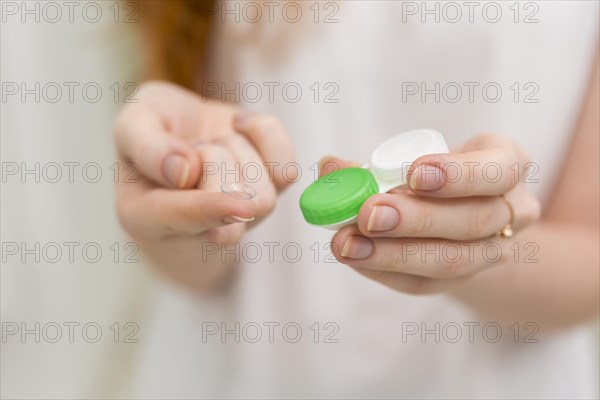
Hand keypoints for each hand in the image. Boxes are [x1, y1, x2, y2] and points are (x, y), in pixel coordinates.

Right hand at [113, 81, 295, 290]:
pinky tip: (239, 131)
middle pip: (234, 201)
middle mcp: (195, 231)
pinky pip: (287, 169)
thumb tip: (182, 172)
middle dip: (216, 156)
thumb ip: (146, 145)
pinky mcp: (269, 194)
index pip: (182, 219)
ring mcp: (238, 219)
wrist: (184, 135)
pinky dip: (266, 135)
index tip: (238, 205)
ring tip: (211, 147)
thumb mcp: (133, 124)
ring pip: (263, 192)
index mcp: (144, 216)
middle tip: (193, 148)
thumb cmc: (153, 132)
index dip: (209, 209)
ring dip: (238, 150)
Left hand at [326, 133, 540, 294]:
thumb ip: (372, 164)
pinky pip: (425, 282)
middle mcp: (512, 211)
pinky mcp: (462, 280)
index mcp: (506, 164)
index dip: (459, 175)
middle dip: (417, 219)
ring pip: (452, 260)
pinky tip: (355, 256)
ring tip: (347, 242)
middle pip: (474, 221)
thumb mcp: (414, 160)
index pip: (499, 169)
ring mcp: (493, 252)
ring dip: (393, 252)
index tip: (412, 175)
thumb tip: (330, 168)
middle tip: (367, 213)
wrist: (456, 216)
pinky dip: (385, 269)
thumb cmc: (433, 176)